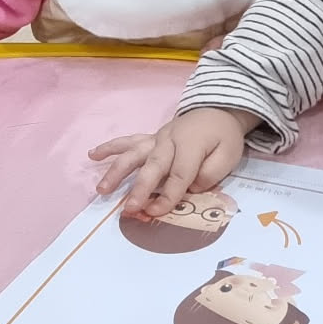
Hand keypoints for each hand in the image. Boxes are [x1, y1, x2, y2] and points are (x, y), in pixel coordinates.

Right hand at [89, 108, 252, 217]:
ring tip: (102, 189)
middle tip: (129, 208)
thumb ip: (212, 172)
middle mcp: (170, 140)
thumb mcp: (229, 154)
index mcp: (191, 144)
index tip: (156, 212)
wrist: (218, 110)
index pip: (179, 174)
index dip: (169, 195)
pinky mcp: (151, 138)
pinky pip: (129, 142)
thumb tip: (191, 187)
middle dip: (140, 188)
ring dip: (117, 171)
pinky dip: (110, 147)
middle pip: (153, 166)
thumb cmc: (224, 137)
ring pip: (134, 154)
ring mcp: (157, 138)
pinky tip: (93, 155)